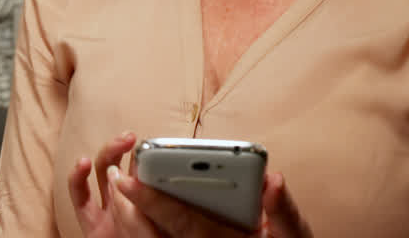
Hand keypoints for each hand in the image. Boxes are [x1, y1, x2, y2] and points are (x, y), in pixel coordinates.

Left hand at [70, 132, 313, 237]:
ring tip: (119, 184)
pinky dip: (140, 224)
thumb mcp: (293, 235)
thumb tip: (273, 180)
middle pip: (152, 232)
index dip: (152, 198)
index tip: (128, 179)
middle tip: (115, 176)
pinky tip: (135, 204)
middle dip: (129, 206)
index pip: (180, 219)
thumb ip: (283, 211)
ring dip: (130, 214)